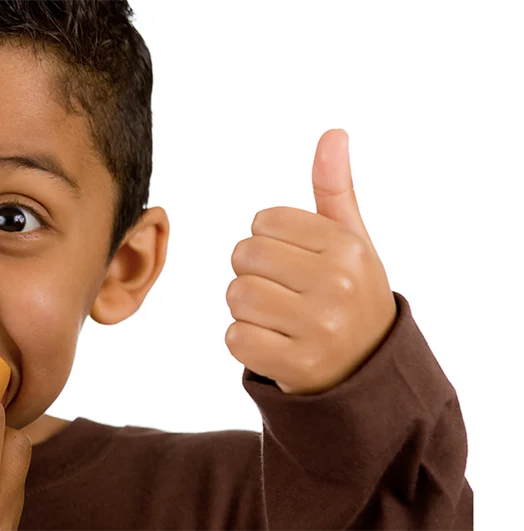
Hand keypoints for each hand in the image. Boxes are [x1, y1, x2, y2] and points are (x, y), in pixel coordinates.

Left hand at [225, 129, 396, 394]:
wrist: (368, 374)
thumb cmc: (350, 296)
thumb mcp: (352, 242)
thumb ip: (334, 189)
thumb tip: (333, 132)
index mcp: (349, 248)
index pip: (262, 222)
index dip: (268, 243)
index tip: (295, 266)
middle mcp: (339, 285)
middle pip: (243, 256)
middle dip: (254, 275)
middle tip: (285, 296)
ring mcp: (320, 327)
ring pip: (235, 295)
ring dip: (247, 310)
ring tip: (281, 320)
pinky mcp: (297, 364)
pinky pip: (234, 337)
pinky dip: (246, 342)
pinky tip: (276, 345)